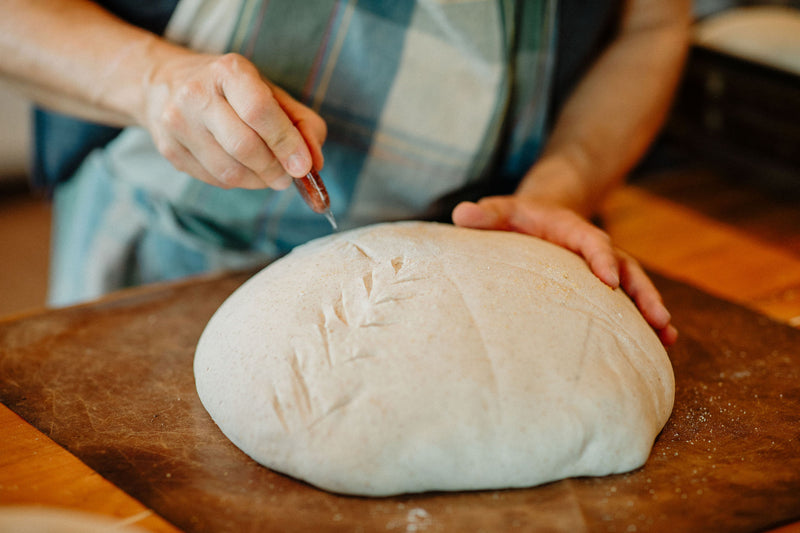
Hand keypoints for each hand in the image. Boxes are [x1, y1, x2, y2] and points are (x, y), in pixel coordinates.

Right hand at [141, 51, 325, 189]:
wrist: (166, 84)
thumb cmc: (232, 91)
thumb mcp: (270, 92)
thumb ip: (302, 123)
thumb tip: (314, 162)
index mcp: (228, 71)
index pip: (259, 111)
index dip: (286, 143)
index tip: (304, 166)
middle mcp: (196, 93)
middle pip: (244, 146)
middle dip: (274, 169)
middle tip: (287, 177)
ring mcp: (177, 122)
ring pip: (229, 171)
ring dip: (259, 181)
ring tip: (268, 175)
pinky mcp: (169, 149)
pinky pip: (215, 179)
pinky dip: (239, 182)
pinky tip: (244, 170)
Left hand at [452, 196, 677, 345]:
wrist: (538, 216)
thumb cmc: (515, 219)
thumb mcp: (501, 212)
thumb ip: (485, 215)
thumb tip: (460, 215)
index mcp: (571, 229)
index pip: (591, 241)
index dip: (601, 257)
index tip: (608, 279)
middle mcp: (594, 248)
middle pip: (626, 267)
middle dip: (641, 292)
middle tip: (657, 316)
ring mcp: (602, 266)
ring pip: (634, 287)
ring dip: (651, 309)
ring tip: (667, 335)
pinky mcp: (603, 284)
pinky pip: (628, 301)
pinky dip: (644, 318)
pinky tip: (660, 343)